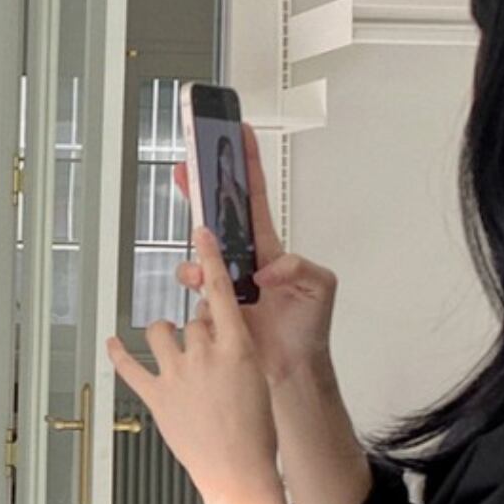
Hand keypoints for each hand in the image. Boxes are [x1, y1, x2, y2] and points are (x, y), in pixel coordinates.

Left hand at [108, 225, 287, 503]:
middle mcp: (204, 356)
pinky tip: (113, 344)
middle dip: (196, 333)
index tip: (201, 235)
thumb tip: (214, 336)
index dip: (210, 260)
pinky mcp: (156, 398)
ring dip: (164, 336)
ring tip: (171, 350)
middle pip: (192, 320)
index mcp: (237, 348)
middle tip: (204, 356)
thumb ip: (232, 351)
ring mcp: (177, 376)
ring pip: (161, 332)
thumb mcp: (255, 378)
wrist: (238, 472)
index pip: (220, 292)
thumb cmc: (253, 431)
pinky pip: (130, 368)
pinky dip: (118, 355)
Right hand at [174, 122, 337, 387]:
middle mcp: (244, 261)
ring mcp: (226, 285)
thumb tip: (266, 268)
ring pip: (198, 258)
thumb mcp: (319, 287)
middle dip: (199, 190)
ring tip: (202, 274)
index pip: (255, 198)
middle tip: (185, 167)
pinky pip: (194, 292)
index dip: (247, 166)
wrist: (292, 369)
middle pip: (216, 216)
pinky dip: (195, 292)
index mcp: (269, 248)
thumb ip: (298, 268)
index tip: (237, 134)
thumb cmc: (309, 328)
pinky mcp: (212, 309)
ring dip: (195, 260)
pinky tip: (205, 300)